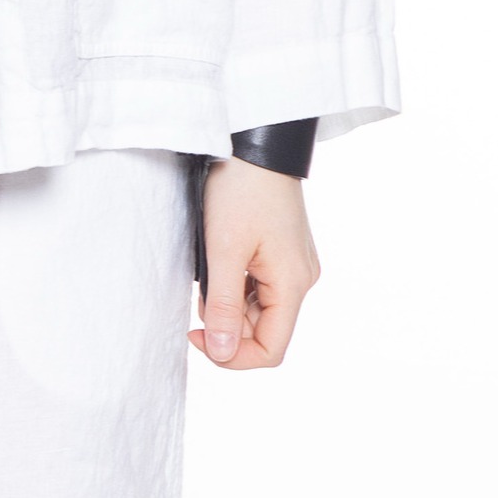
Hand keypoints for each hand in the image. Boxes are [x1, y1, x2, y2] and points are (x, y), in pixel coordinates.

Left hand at [195, 162, 318, 371]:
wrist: (256, 142)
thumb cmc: (241, 190)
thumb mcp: (223, 251)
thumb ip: (222, 307)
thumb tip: (222, 352)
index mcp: (293, 284)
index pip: (271, 349)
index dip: (232, 356)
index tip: (196, 336)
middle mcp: (301, 279)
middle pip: (264, 330)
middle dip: (226, 324)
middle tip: (196, 297)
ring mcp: (293, 266)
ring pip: (258, 309)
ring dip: (227, 304)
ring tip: (209, 269)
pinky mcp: (282, 253)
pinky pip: (258, 287)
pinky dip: (234, 285)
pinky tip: (219, 260)